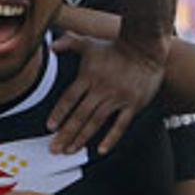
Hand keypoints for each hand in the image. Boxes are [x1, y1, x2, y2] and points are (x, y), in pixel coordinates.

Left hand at [46, 32, 167, 153]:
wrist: (144, 48)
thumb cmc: (115, 48)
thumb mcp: (89, 44)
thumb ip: (69, 43)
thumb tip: (51, 46)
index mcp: (88, 76)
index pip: (69, 98)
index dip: (59, 114)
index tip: (50, 127)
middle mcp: (101, 88)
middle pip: (80, 115)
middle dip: (66, 133)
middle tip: (55, 148)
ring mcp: (118, 97)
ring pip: (96, 122)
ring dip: (82, 138)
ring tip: (70, 150)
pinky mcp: (133, 104)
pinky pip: (120, 124)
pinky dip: (111, 138)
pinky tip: (101, 150)